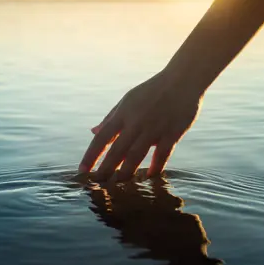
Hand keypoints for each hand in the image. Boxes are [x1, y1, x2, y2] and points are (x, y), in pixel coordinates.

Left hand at [79, 70, 202, 179]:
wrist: (181, 80)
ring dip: (126, 171)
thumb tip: (92, 132)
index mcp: (123, 113)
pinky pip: (163, 153)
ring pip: (137, 154)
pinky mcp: (172, 132)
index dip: (90, 155)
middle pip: (117, 150)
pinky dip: (156, 166)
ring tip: (119, 184)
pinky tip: (148, 177)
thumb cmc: (151, 91)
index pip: (101, 137)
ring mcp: (154, 128)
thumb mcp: (127, 100)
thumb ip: (110, 118)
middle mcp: (136, 122)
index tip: (82, 170)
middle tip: (97, 183)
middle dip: (105, 169)